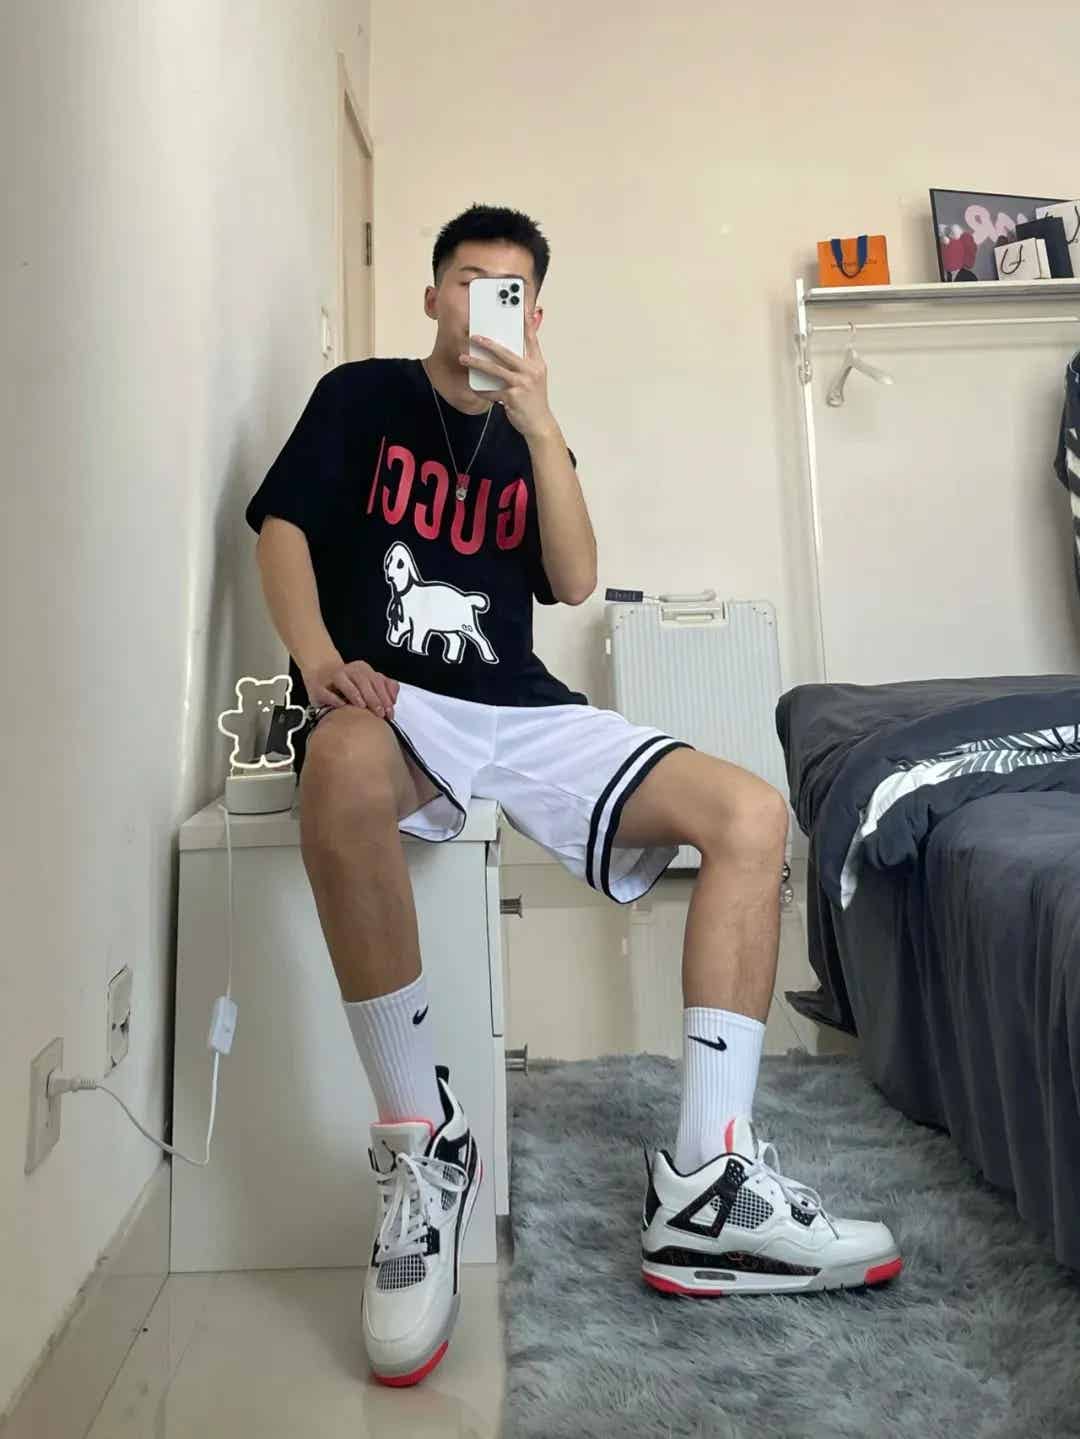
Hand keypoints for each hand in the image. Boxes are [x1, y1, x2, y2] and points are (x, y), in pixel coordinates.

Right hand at [301, 656, 398, 720]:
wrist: (321, 677)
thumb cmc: (350, 685)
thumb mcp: (369, 684)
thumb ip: (385, 688)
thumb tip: (394, 699)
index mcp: (362, 669)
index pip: (377, 680)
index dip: (385, 696)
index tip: (390, 712)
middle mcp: (348, 670)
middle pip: (363, 681)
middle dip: (373, 698)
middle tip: (380, 713)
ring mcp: (333, 677)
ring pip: (345, 683)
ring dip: (355, 695)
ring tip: (363, 707)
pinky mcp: (319, 687)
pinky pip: (326, 692)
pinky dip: (334, 698)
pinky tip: (342, 705)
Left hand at [461, 310, 557, 440]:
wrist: (540, 424)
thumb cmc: (534, 400)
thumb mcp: (535, 378)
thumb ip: (525, 363)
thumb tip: (509, 351)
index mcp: (537, 363)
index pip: (530, 339)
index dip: (524, 324)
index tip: (517, 311)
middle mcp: (531, 371)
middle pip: (506, 352)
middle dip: (488, 344)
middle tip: (474, 337)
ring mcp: (522, 384)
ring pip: (496, 369)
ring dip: (477, 363)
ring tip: (464, 359)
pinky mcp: (513, 397)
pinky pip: (492, 391)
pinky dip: (482, 389)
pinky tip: (473, 387)